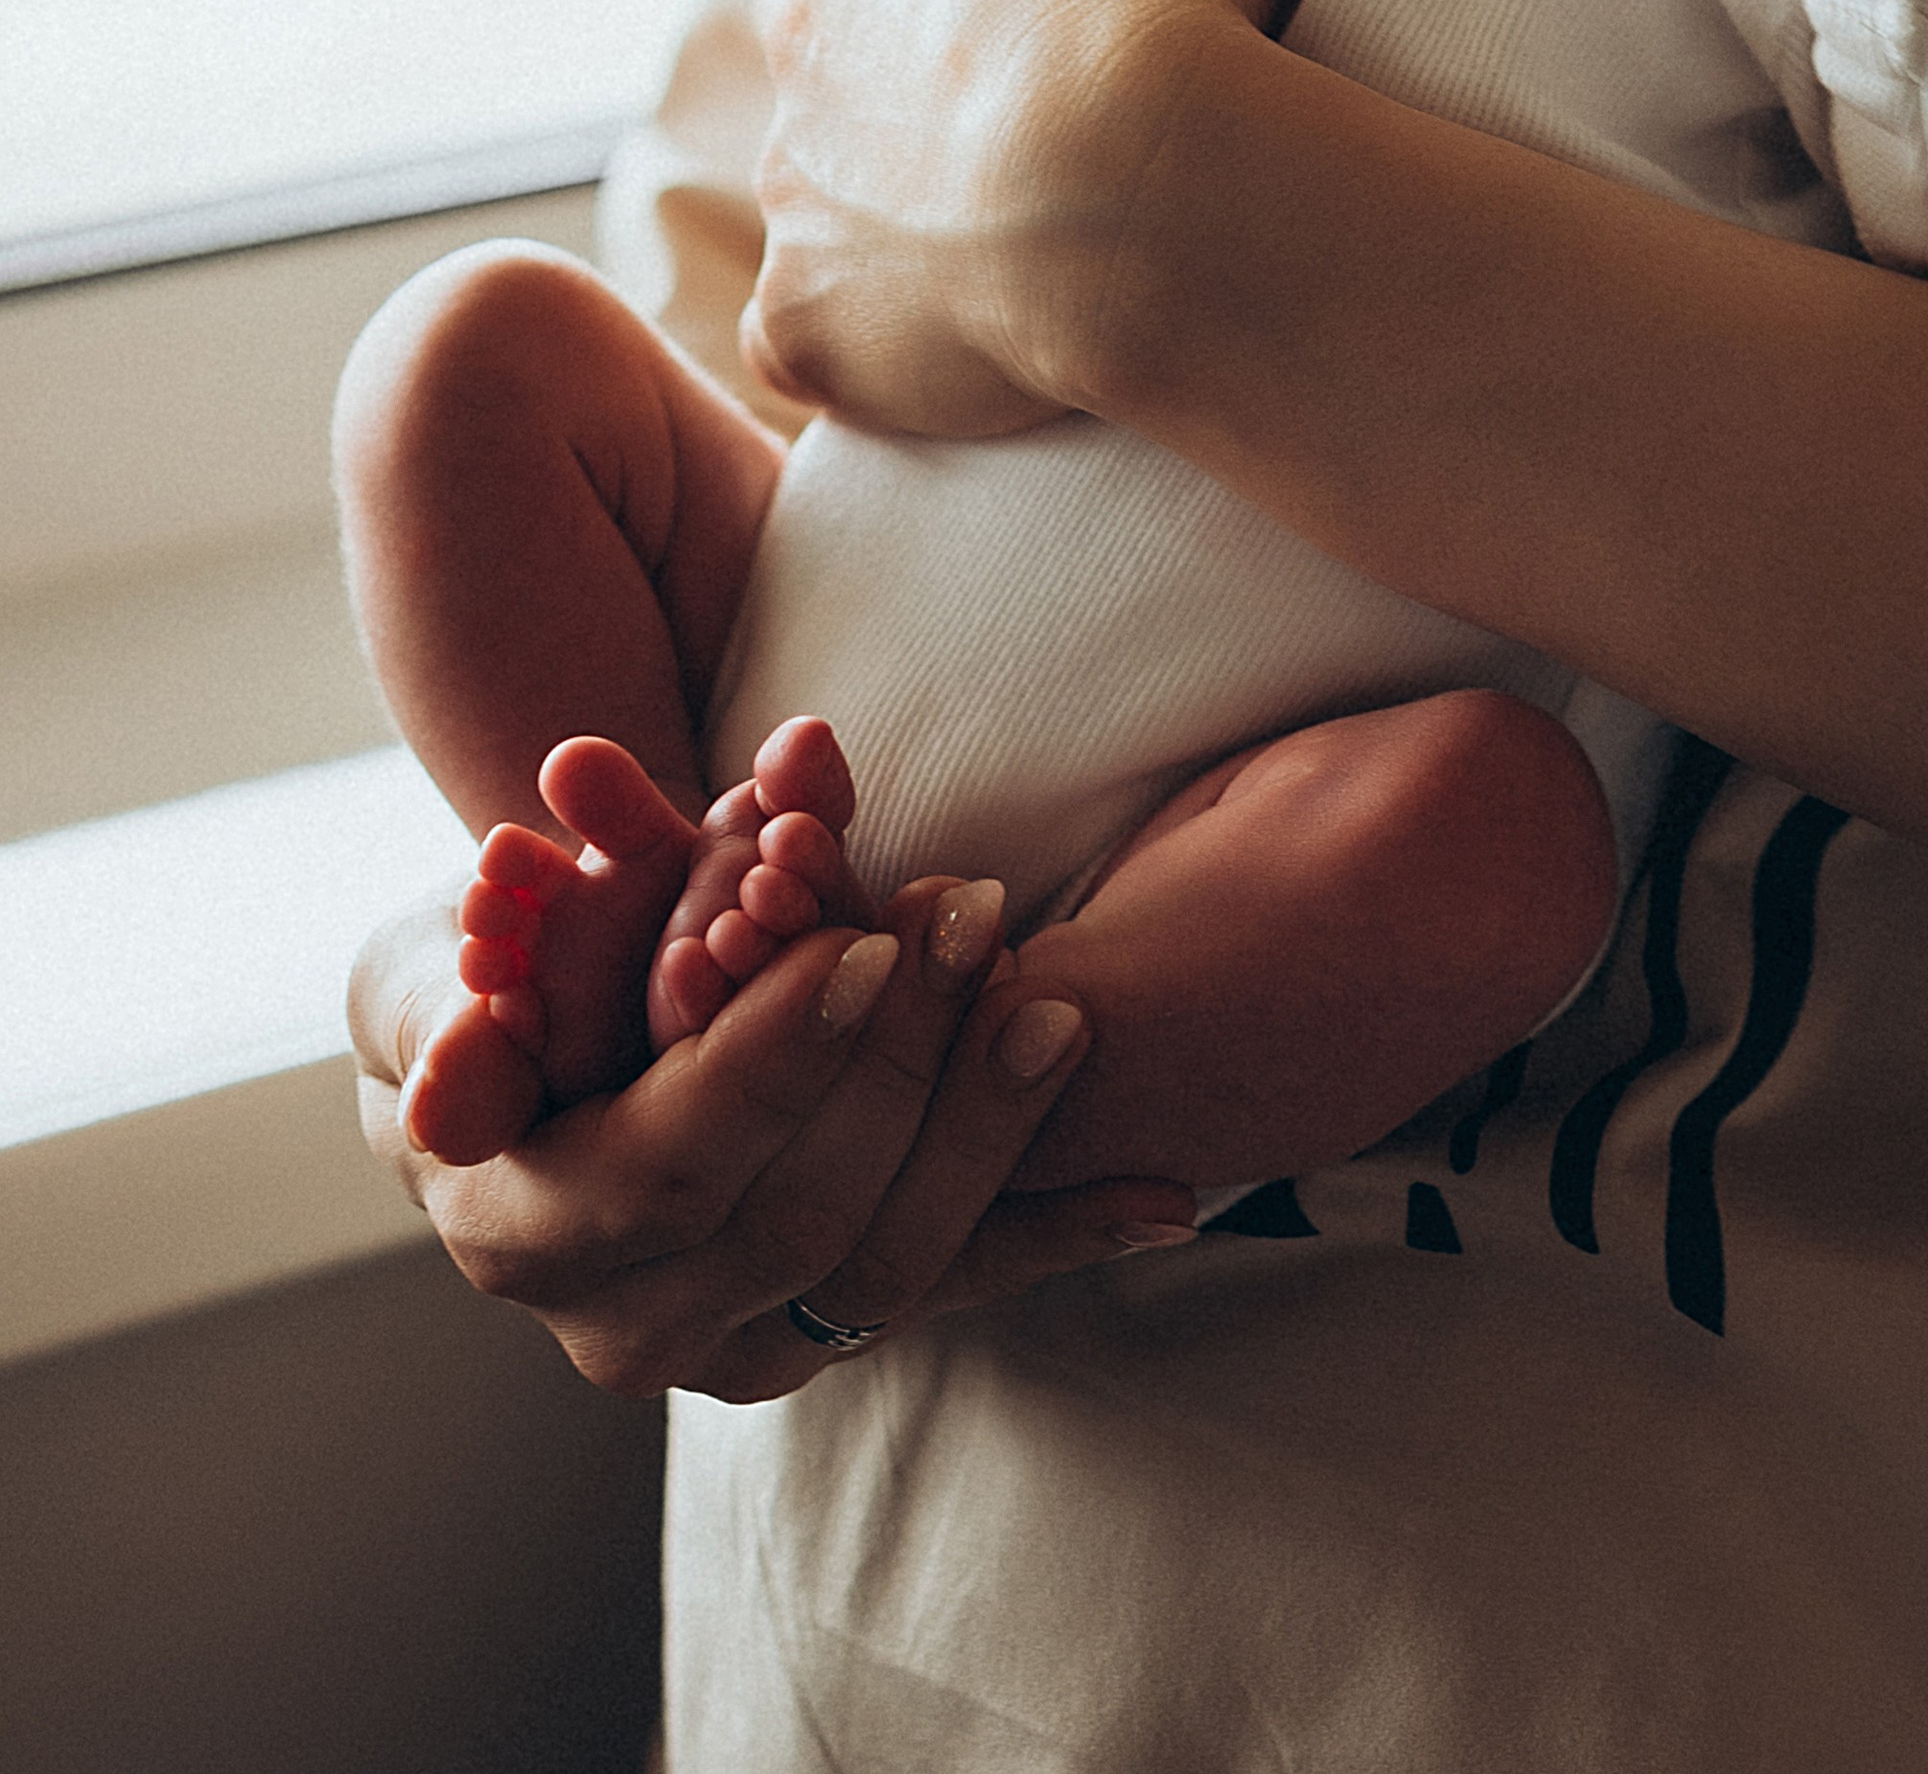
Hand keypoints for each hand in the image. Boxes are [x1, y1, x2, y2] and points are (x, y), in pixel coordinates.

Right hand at [348, 875, 1194, 1401]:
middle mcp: (630, 1325)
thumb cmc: (466, 993)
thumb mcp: (429, 972)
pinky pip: (960, 1281)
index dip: (770, 1058)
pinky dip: (1065, 1234)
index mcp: (520, 1235)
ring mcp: (740, 1341)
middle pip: (799, 1212)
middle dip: (898, 1057)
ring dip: (986, 1126)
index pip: (670, 1163)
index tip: (855, 941)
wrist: (513, 1069)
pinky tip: (1169, 1197)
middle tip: (970, 914)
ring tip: (1054, 1004)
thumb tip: (460, 1056)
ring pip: (890, 1256)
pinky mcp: (832, 1325)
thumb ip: (450, 997)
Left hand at [732, 0, 1298, 436]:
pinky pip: (811, 330)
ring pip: (833, 188)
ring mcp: (788, 183)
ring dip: (914, 207)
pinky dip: (875, 337)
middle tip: (1037, 111)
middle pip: (833, 33)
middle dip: (911, 68)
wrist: (1138, 189)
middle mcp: (800, 30)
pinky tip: (963, 344)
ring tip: (1044, 243)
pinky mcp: (798, 317)